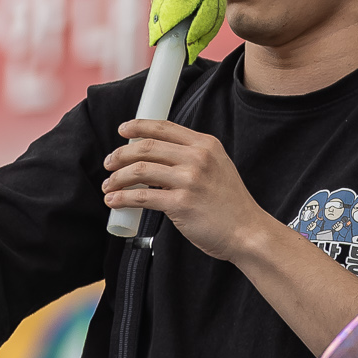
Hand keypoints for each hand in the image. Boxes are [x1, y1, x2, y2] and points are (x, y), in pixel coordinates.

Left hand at [103, 120, 267, 258]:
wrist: (248, 231)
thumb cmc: (230, 204)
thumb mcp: (218, 168)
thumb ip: (193, 158)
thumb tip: (154, 158)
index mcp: (206, 145)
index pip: (164, 127)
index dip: (138, 126)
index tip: (122, 130)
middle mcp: (198, 158)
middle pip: (146, 147)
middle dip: (120, 154)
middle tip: (109, 163)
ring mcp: (190, 180)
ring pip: (140, 170)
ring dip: (117, 177)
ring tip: (109, 185)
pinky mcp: (182, 204)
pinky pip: (142, 198)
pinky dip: (122, 198)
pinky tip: (114, 201)